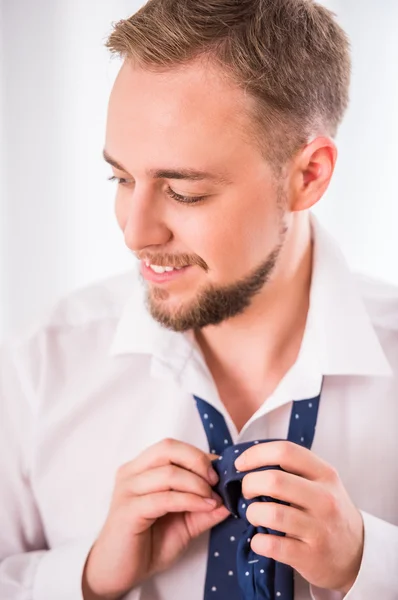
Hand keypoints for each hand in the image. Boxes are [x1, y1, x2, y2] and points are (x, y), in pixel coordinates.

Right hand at [82, 438, 228, 599]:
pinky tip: (204, 507)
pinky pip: (164, 498)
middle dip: (197, 461)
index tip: (221, 473)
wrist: (119, 572)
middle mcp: (131, 472)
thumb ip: (204, 507)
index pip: (172, 447)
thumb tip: (230, 496)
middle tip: (216, 481)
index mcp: (141, 468)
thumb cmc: (148, 543)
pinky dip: (189, 500)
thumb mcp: (185, 523)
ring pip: (168, 473)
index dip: (199, 456)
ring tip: (212, 499)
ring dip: (197, 484)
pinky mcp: (128, 510)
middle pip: (168, 449)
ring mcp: (127, 490)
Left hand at [235, 441, 363, 593]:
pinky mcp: (310, 557)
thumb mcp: (322, 483)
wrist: (357, 554)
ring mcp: (319, 529)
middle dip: (249, 484)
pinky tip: (260, 540)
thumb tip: (248, 461)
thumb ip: (294, 469)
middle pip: (274, 480)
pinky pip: (272, 546)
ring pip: (270, 513)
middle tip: (246, 492)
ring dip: (252, 513)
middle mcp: (325, 499)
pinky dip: (258, 542)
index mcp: (325, 474)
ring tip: (254, 515)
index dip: (256, 454)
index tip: (240, 464)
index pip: (285, 451)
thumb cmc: (328, 511)